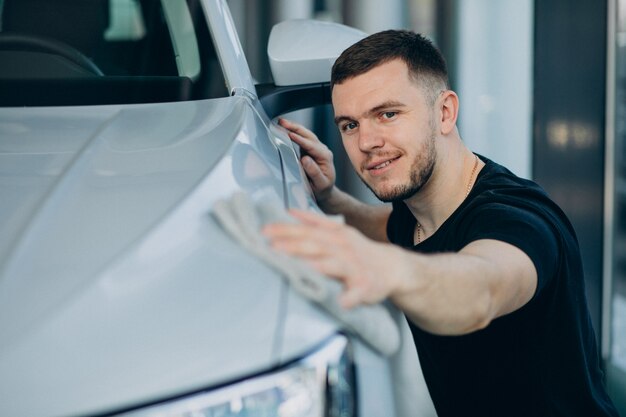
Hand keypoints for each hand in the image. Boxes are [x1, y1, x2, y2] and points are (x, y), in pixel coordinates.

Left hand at [263, 209, 405, 308]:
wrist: (391, 267)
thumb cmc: (357, 252)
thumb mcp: (338, 231)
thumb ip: (315, 223)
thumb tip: (290, 212)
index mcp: (335, 234)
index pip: (306, 230)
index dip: (286, 230)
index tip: (265, 231)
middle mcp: (343, 247)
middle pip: (315, 245)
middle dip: (294, 246)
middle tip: (272, 248)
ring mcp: (354, 267)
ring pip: (333, 265)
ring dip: (315, 267)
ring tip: (299, 269)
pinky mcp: (364, 286)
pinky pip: (355, 293)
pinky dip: (348, 298)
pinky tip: (340, 303)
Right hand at [278, 118, 336, 205]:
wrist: (325, 191)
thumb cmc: (322, 189)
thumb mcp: (320, 184)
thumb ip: (314, 172)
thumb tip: (305, 159)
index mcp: (325, 156)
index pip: (311, 145)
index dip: (300, 139)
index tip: (289, 134)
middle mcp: (322, 149)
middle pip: (308, 135)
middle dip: (295, 128)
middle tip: (282, 122)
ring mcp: (316, 148)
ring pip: (305, 134)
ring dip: (293, 127)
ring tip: (281, 122)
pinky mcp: (310, 149)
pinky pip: (302, 138)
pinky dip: (293, 132)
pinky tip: (284, 128)